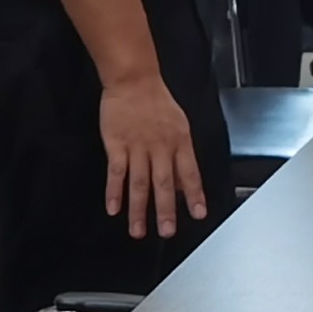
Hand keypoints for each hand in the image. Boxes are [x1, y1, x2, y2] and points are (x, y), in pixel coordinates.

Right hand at [99, 70, 209, 238]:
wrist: (134, 81)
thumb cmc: (157, 101)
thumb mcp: (179, 125)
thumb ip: (180, 155)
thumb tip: (183, 184)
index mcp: (180, 142)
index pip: (190, 173)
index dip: (194, 195)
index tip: (198, 214)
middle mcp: (160, 147)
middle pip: (164, 183)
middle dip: (165, 210)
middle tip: (167, 231)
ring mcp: (137, 147)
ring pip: (139, 183)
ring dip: (138, 209)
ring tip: (138, 230)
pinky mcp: (116, 144)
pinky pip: (116, 172)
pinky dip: (114, 192)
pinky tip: (114, 208)